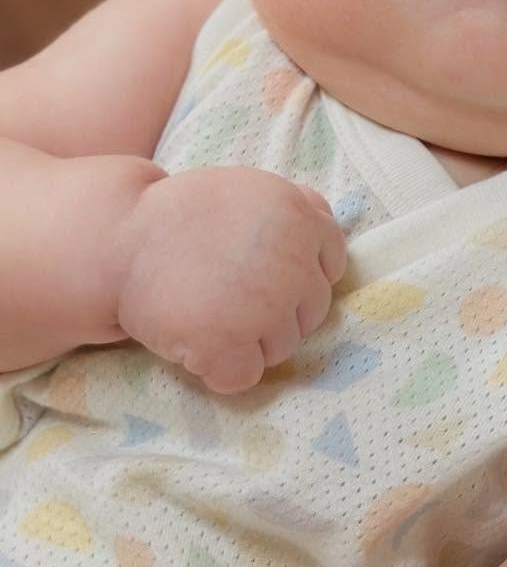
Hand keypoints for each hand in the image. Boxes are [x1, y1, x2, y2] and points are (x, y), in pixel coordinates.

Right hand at [110, 165, 345, 393]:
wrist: (115, 241)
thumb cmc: (180, 217)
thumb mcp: (247, 188)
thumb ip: (292, 205)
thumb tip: (325, 221)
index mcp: (299, 218)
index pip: (331, 267)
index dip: (298, 277)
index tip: (262, 276)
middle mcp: (291, 262)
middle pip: (311, 313)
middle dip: (276, 313)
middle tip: (227, 297)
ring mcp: (262, 307)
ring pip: (282, 349)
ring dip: (249, 343)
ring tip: (207, 314)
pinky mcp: (226, 343)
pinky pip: (245, 378)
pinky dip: (222, 372)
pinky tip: (197, 344)